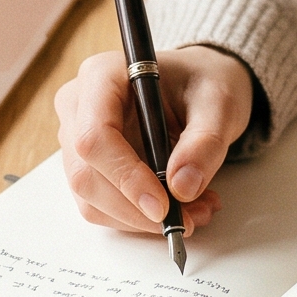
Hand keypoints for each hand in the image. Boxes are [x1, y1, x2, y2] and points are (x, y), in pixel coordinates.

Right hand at [54, 45, 252, 235]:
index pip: (95, 136)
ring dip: (141, 220)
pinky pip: (102, 206)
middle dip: (137, 209)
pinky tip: (179, 208)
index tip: (163, 206)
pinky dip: (140, 219)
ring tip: (195, 211)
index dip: (125, 176)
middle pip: (86, 174)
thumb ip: (205, 142)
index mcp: (102, 76)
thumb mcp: (219, 103)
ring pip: (91, 199)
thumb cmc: (202, 84)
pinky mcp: (88, 167)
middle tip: (189, 218)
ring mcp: (77, 139)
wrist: (198, 88)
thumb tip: (182, 187)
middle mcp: (79, 106)